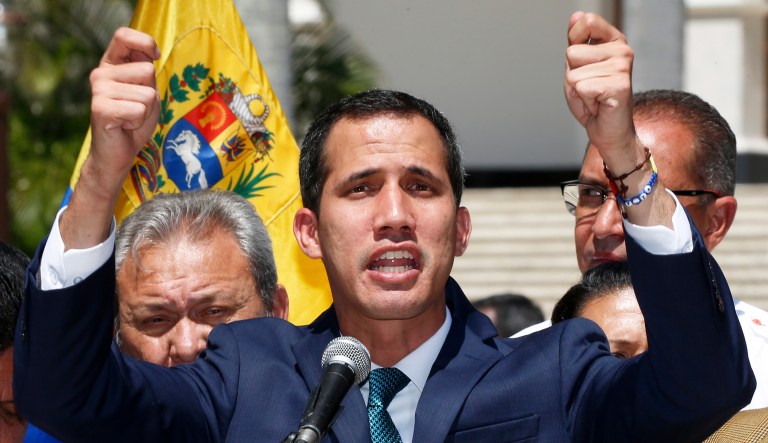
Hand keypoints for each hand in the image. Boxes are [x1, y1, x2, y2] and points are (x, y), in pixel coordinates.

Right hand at [88, 27, 160, 181]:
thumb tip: (150, 54)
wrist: (117, 153)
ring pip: (147, 94)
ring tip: (129, 118)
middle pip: (147, 70)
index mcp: (110, 65)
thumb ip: (146, 72)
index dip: (144, 42)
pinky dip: (139, 121)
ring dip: (146, 110)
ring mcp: (98, 90)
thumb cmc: (134, 121)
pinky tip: (124, 125)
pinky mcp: (100, 108)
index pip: (123, 36)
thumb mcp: (146, 91)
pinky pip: (139, 109)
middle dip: (151, 93)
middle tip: (135, 108)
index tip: (154, 56)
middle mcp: (100, 74)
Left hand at [564, 12, 674, 227]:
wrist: (609, 132)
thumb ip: (576, 42)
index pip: (584, 22)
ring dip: (577, 90)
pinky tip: (598, 104)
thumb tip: (576, 16)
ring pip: (573, 72)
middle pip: (571, 52)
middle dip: (572, 74)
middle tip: (589, 89)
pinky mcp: (619, 85)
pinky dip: (583, 101)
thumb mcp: (578, 67)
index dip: (575, 44)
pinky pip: (580, 87)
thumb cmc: (593, 100)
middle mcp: (622, 50)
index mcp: (614, 41)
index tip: (585, 64)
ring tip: (593, 97)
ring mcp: (622, 67)